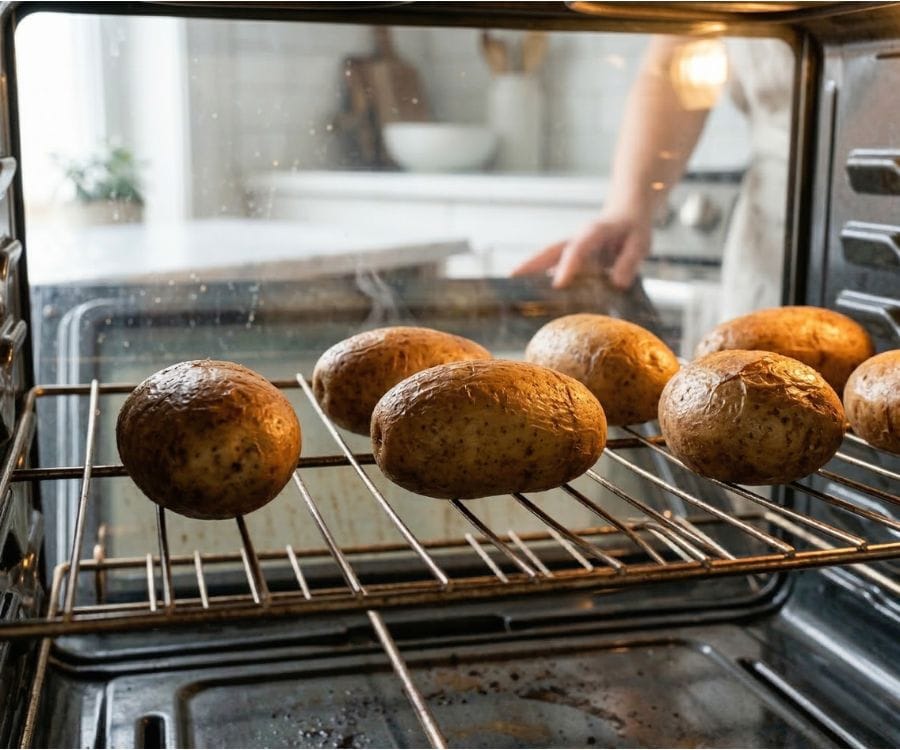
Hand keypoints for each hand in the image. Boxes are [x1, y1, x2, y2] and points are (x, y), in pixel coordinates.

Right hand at [511, 210, 652, 289]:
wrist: (627, 211)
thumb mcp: (640, 242)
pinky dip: (540, 278)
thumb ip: (629, 261)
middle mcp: (577, 239)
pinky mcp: (571, 257)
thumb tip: (617, 283)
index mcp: (594, 233)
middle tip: (512, 278)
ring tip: (512, 289)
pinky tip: (533, 296)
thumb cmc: (633, 227)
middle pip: (550, 252)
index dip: (567, 266)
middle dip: (531, 265)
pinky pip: (552, 267)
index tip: (558, 284)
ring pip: (547, 259)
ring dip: (529, 272)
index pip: (577, 250)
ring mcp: (572, 248)